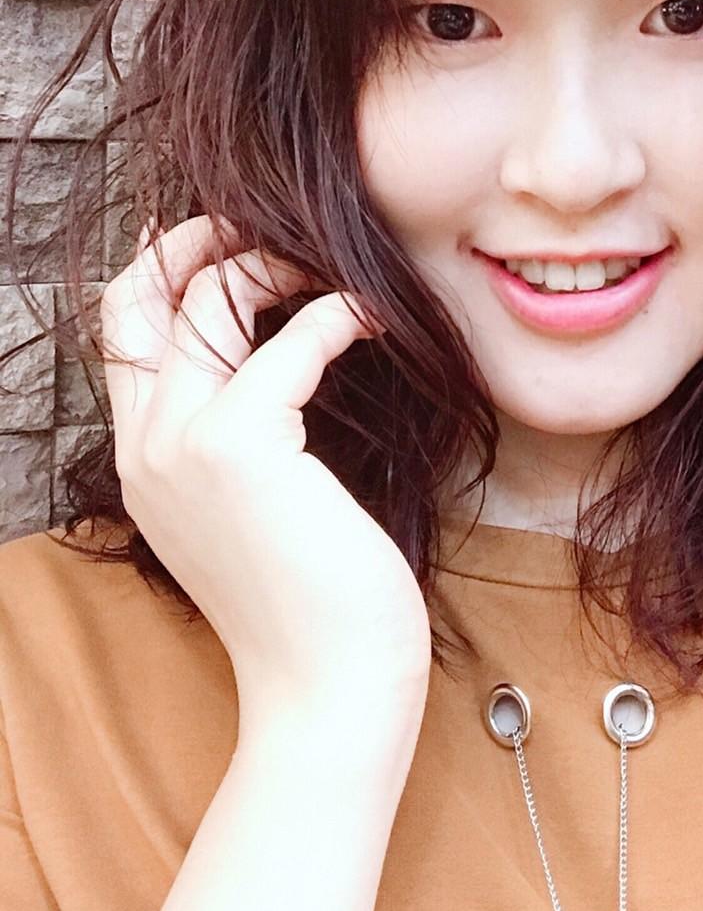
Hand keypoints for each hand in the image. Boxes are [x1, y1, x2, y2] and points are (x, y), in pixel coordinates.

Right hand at [99, 214, 431, 724]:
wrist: (329, 687)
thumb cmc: (314, 599)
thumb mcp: (256, 505)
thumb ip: (245, 434)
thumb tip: (277, 353)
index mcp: (143, 461)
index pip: (121, 334)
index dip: (157, 268)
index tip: (213, 235)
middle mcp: (146, 447)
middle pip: (137, 299)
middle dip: (193, 241)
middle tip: (258, 223)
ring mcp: (182, 444)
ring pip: (204, 302)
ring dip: (271, 263)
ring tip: (329, 268)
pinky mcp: (239, 444)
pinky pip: (288, 341)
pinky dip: (336, 314)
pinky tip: (374, 318)